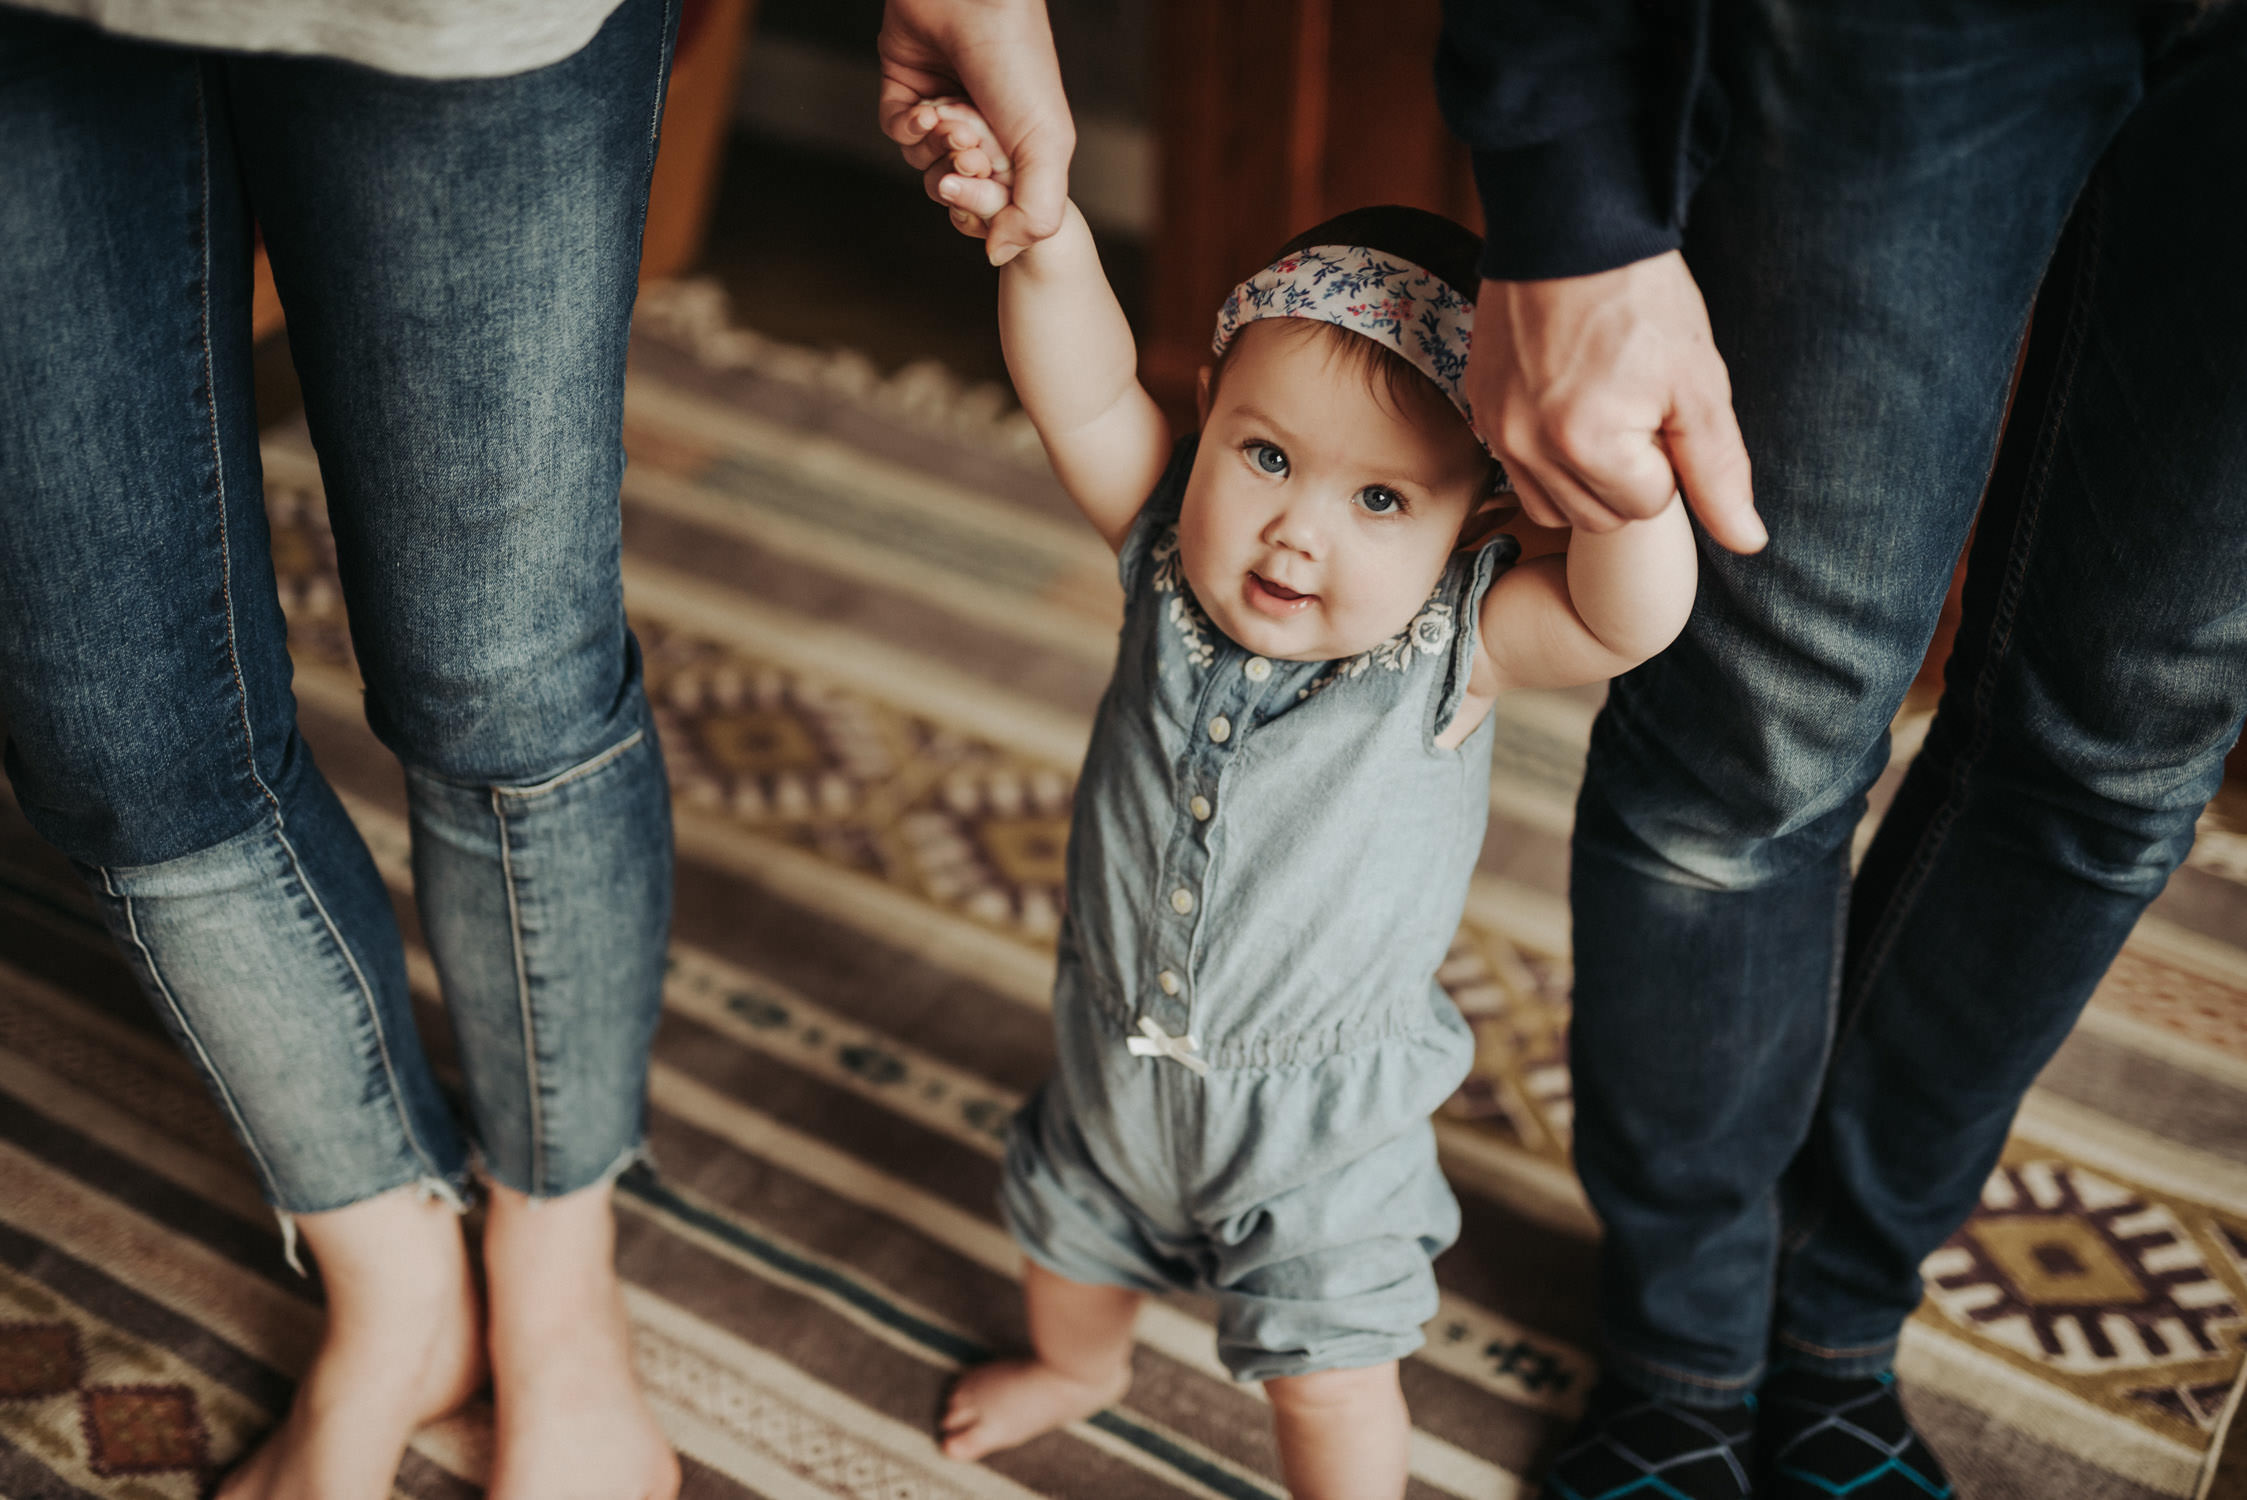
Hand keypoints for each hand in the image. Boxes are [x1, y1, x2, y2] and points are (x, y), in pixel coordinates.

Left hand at [878, 0, 1074, 264]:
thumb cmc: (1018, 65)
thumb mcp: (1047, 146)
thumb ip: (1035, 213)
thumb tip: (999, 256)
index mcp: (1023, 145)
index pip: (997, 206)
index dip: (987, 205)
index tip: (986, 182)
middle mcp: (985, 130)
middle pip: (958, 191)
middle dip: (958, 174)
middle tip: (967, 145)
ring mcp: (946, 110)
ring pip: (925, 167)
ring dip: (933, 147)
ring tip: (948, 114)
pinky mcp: (909, 90)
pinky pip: (899, 136)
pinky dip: (909, 129)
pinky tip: (925, 108)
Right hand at [1470, 252, 1765, 552]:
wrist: (1570, 231)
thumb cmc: (1641, 298)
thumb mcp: (1698, 383)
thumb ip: (1719, 471)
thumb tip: (1748, 542)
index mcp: (1588, 445)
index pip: (1649, 505)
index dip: (1667, 457)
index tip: (1661, 403)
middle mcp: (1529, 448)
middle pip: (1600, 517)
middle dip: (1628, 475)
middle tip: (1635, 404)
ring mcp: (1497, 432)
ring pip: (1555, 506)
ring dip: (1586, 477)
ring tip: (1602, 409)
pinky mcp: (1479, 412)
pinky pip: (1518, 472)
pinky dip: (1548, 456)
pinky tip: (1567, 404)